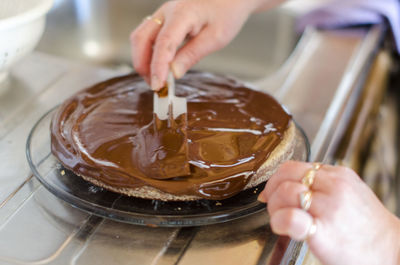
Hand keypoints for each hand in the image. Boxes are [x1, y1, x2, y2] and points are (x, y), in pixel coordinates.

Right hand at [130, 0, 266, 90]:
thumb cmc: (227, 12)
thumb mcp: (216, 38)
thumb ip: (193, 55)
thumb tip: (174, 73)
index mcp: (183, 14)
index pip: (164, 43)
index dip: (158, 66)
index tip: (158, 85)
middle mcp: (167, 11)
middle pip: (141, 39)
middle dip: (143, 65)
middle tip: (156, 86)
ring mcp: (163, 14)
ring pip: (140, 38)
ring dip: (143, 60)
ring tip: (157, 78)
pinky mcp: (163, 19)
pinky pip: (147, 36)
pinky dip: (148, 53)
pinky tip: (159, 66)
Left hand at [258, 161, 399, 264]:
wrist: (391, 252)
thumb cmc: (365, 227)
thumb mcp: (348, 193)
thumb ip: (321, 185)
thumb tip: (287, 185)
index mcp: (338, 175)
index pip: (293, 166)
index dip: (276, 179)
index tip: (272, 192)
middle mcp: (334, 187)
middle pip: (286, 176)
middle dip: (272, 191)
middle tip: (273, 206)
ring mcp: (330, 208)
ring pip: (285, 192)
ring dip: (274, 207)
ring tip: (280, 218)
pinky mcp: (324, 232)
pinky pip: (290, 218)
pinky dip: (278, 220)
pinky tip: (282, 227)